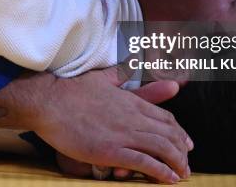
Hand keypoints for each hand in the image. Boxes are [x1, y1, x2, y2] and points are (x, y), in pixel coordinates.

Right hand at [32, 66, 191, 183]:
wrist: (48, 101)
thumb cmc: (71, 90)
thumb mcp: (101, 77)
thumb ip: (120, 73)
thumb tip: (132, 61)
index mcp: (130, 101)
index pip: (165, 118)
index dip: (179, 132)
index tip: (186, 143)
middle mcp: (132, 117)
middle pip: (169, 134)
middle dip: (182, 151)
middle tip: (186, 165)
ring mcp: (122, 134)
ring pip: (162, 148)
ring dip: (176, 163)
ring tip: (182, 175)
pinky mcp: (110, 150)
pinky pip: (143, 162)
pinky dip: (160, 172)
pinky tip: (167, 179)